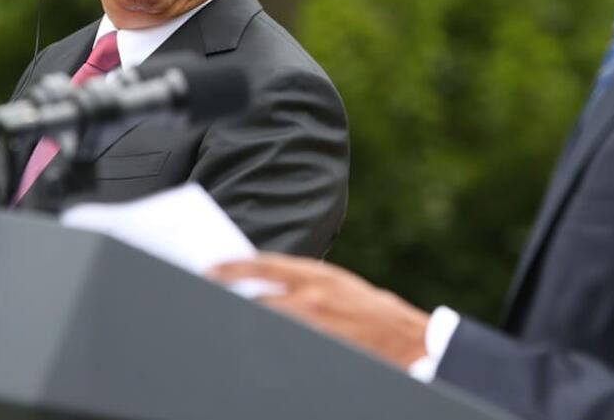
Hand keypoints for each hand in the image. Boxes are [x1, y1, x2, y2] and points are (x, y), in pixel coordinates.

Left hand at [210, 253, 428, 369]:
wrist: (408, 339)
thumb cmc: (373, 310)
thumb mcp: (340, 283)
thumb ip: (306, 281)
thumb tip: (268, 280)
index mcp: (319, 275)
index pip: (267, 265)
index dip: (235, 266)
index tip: (211, 267)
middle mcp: (314, 297)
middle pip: (258, 296)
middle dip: (231, 296)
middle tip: (205, 295)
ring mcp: (314, 326)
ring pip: (266, 321)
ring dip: (245, 319)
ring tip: (223, 318)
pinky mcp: (318, 348)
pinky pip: (282, 344)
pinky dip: (266, 341)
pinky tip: (251, 343)